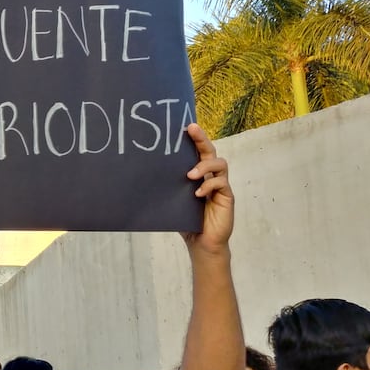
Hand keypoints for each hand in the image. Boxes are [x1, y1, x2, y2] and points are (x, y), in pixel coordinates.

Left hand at [181, 123, 232, 253]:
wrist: (201, 242)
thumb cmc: (186, 220)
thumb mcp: (173, 200)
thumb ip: (168, 186)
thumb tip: (143, 174)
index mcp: (198, 174)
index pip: (198, 151)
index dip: (195, 138)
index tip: (186, 126)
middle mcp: (211, 176)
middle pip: (210, 151)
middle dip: (202, 139)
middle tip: (192, 130)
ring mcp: (220, 186)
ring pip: (220, 164)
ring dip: (204, 166)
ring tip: (190, 176)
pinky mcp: (227, 197)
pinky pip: (221, 184)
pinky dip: (208, 186)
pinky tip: (197, 194)